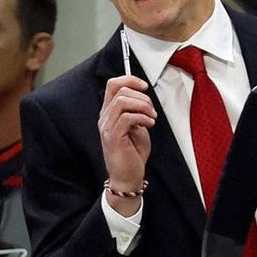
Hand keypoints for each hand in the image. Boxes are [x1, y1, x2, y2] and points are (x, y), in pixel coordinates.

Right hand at [98, 75, 155, 214]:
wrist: (128, 177)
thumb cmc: (132, 153)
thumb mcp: (136, 126)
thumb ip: (135, 111)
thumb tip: (142, 97)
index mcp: (109, 112)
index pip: (112, 84)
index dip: (130, 79)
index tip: (144, 86)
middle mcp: (104, 117)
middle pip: (120, 90)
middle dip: (142, 97)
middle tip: (152, 111)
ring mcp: (107, 127)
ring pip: (123, 101)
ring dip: (143, 106)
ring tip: (151, 118)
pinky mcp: (113, 137)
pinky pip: (127, 117)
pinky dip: (142, 118)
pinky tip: (148, 124)